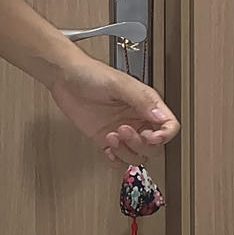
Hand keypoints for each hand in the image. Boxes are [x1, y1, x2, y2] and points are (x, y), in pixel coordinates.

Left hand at [47, 48, 179, 163]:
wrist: (64, 78)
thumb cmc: (90, 73)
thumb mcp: (119, 84)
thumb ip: (141, 100)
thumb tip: (159, 116)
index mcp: (145, 104)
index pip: (168, 125)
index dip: (164, 135)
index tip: (151, 137)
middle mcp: (136, 119)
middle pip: (154, 146)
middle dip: (140, 144)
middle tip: (123, 131)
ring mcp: (121, 131)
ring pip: (137, 155)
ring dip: (125, 152)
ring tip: (111, 137)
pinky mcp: (104, 140)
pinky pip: (118, 160)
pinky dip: (115, 161)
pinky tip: (107, 149)